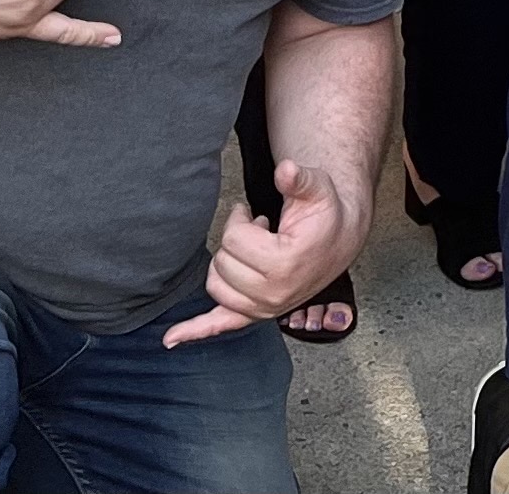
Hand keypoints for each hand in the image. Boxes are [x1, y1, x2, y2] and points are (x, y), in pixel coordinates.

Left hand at [167, 156, 356, 345]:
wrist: (338, 242)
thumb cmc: (324, 216)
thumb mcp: (317, 189)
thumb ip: (299, 179)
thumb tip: (285, 170)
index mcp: (286, 264)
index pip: (235, 240)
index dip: (240, 220)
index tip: (254, 215)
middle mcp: (274, 294)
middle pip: (223, 262)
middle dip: (235, 239)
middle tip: (257, 230)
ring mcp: (265, 309)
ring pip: (216, 285)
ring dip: (226, 264)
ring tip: (251, 251)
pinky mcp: (256, 315)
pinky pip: (220, 325)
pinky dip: (194, 331)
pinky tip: (170, 338)